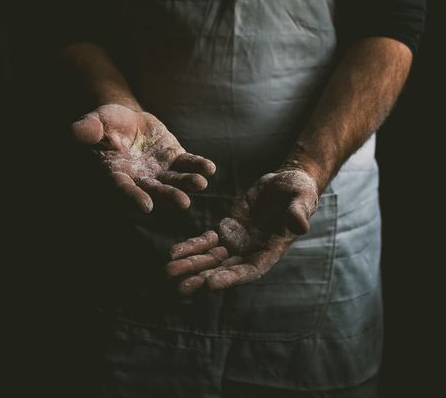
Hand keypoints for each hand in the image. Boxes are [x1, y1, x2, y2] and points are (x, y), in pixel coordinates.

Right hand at [71, 103, 215, 212]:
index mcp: (116, 173)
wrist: (126, 119)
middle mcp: (139, 178)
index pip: (124, 188)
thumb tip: (77, 131)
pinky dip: (198, 166)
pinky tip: (209, 169)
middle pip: (154, 190)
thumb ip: (88, 129)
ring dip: (187, 183)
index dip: (134, 197)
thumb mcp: (95, 122)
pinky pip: (187, 164)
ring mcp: (159, 170)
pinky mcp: (174, 158)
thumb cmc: (105, 123)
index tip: (146, 207)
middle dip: (169, 196)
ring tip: (200, 184)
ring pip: (174, 180)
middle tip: (183, 203)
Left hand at [165, 167, 318, 294]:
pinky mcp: (226, 229)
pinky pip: (206, 241)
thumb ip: (298, 213)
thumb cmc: (299, 192)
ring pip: (210, 258)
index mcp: (270, 251)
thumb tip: (300, 225)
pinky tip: (173, 253)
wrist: (286, 183)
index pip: (249, 270)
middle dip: (202, 278)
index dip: (230, 278)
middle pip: (224, 270)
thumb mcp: (302, 199)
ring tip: (168, 272)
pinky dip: (190, 247)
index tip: (209, 284)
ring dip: (191, 266)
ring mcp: (237, 242)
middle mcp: (251, 252)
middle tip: (180, 288)